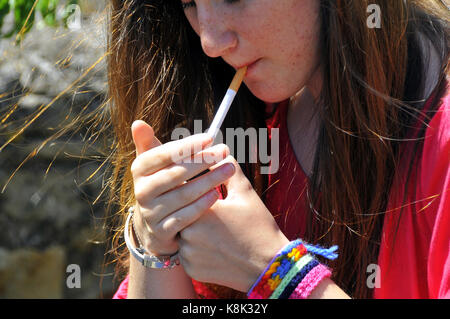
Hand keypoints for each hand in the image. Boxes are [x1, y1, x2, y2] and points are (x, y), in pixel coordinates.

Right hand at [130, 120, 235, 255]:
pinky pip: (185, 217)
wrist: (154, 225)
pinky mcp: (162, 231)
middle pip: (175, 173)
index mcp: (140, 170)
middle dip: (202, 161)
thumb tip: (138, 123)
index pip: (163, 154)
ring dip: (209, 180)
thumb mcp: (153, 165)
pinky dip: (202, 204)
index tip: (209, 137)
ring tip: (229, 169)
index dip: (186, 145)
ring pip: (183, 194)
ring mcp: (151, 213)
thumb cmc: (161, 185)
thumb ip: (149, 144)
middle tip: (224, 151)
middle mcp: (141, 191)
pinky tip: (218, 194)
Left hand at [178, 155, 289, 291]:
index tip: (192, 178)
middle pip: (179, 210)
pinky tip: (207, 241)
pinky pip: (185, 252)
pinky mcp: (191, 268)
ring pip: (180, 231)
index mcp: (200, 209)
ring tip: (204, 221)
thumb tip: (220, 150)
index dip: (188, 182)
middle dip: (186, 202)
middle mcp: (189, 232)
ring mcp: (188, 253)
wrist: (268, 266)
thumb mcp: (245, 193)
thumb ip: (228, 168)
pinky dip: (192, 245)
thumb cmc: (258, 227)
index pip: (184, 188)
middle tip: (195, 197)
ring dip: (187, 224)